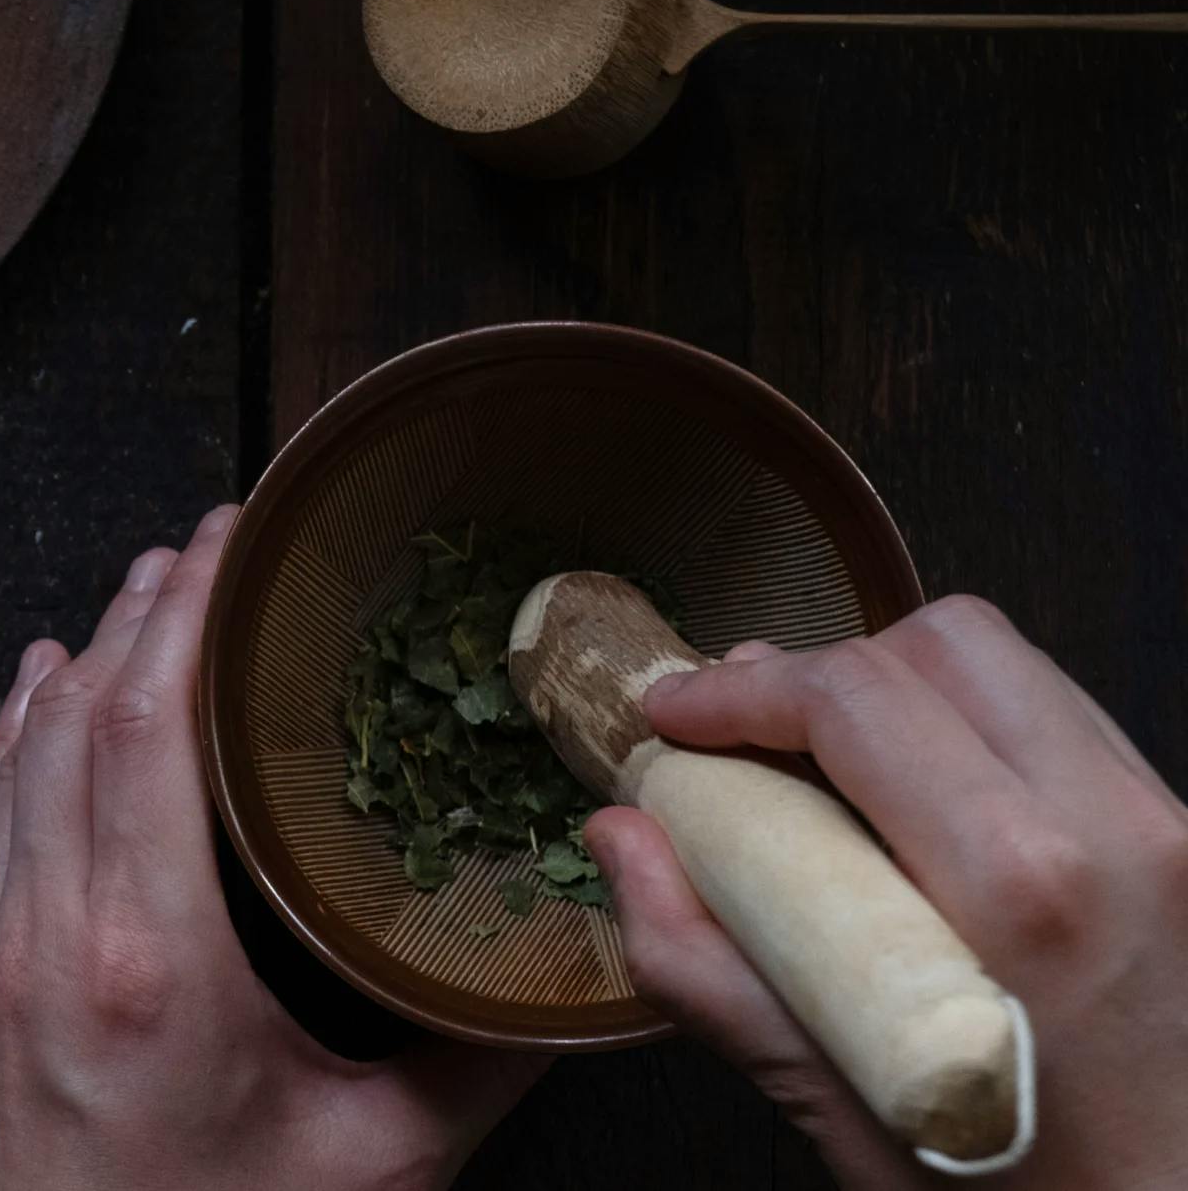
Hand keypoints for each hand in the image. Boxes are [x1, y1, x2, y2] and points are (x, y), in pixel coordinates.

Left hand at [0, 506, 544, 1190]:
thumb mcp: (372, 1167)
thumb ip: (472, 1058)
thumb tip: (560, 966)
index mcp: (148, 964)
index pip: (149, 727)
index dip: (184, 613)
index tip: (229, 543)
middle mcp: (44, 940)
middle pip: (79, 719)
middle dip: (141, 613)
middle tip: (205, 548)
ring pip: (15, 762)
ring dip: (77, 666)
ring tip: (136, 599)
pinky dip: (5, 745)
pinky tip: (32, 702)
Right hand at [589, 595, 1187, 1188]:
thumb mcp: (848, 1114)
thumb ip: (710, 971)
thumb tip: (624, 842)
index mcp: (1021, 887)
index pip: (856, 696)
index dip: (741, 689)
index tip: (674, 717)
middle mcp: (1117, 829)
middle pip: (945, 643)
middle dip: (825, 671)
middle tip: (746, 736)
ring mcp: (1172, 830)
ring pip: (1015, 673)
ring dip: (904, 696)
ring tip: (828, 770)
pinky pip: (1066, 734)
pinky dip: (973, 739)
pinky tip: (921, 815)